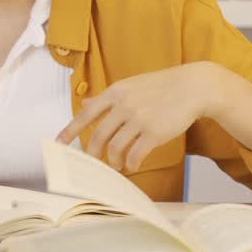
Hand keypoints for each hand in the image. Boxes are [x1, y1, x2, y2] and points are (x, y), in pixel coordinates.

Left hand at [55, 62, 221, 172]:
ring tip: (118, 166)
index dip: (69, 131)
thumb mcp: (131, 85)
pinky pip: (136, 154)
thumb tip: (84, 103)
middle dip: (92, 153)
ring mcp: (139, 118)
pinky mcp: (155, 132)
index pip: (85, 114)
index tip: (58, 144)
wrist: (193, 87)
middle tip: (93, 162)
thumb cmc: (162, 86)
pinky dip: (132, 163)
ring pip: (115, 148)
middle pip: (98, 136)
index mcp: (115, 92)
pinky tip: (133, 165)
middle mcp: (124, 105)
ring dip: (114, 161)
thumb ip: (107, 97)